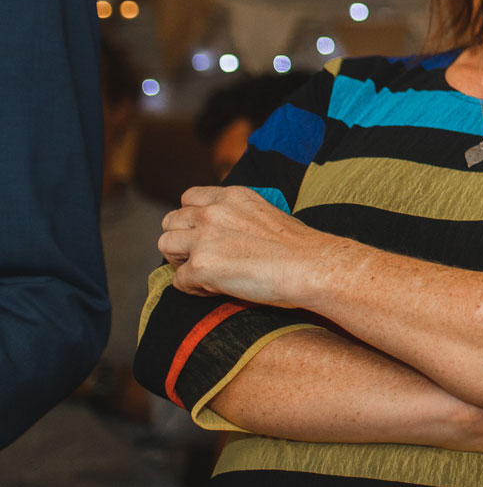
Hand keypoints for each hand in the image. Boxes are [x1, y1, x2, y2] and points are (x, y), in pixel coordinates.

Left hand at [159, 186, 331, 305]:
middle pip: (171, 221)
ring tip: (203, 273)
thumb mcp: (266, 212)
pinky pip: (179, 281)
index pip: (189, 197)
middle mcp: (213, 212)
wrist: (311, 266)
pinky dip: (194, 288)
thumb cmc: (299, 247)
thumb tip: (225, 232)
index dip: (192, 218)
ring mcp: (205, 238)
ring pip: (166, 245)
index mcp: (232, 196)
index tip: (204, 233)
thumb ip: (237, 215)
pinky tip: (216, 290)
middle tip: (200, 256)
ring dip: (180, 261)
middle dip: (181, 240)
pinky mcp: (201, 267)